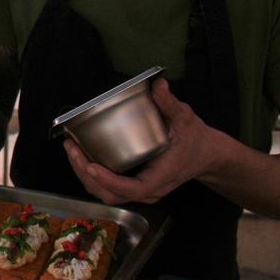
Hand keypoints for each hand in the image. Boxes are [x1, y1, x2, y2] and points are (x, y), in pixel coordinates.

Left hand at [63, 79, 219, 204]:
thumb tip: (159, 85)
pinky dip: (92, 177)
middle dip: (87, 175)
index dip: (109, 181)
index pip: (132, 189)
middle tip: (72, 149)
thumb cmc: (195, 139)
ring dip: (85, 176)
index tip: (90, 165)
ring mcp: (142, 192)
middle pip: (111, 195)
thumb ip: (171, 103)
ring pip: (107, 195)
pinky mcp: (135, 188)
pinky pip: (109, 189)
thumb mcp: (185, 118)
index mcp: (161, 176)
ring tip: (72, 151)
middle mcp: (150, 190)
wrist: (207, 155)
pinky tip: (81, 156)